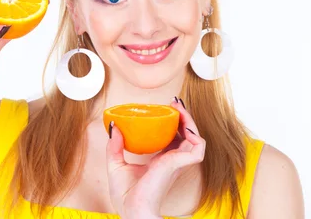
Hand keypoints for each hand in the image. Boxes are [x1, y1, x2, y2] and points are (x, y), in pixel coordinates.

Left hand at [106, 99, 205, 218]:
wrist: (131, 211)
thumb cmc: (126, 196)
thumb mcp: (116, 165)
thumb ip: (115, 147)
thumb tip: (113, 126)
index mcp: (163, 161)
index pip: (174, 138)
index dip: (174, 122)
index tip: (167, 108)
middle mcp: (173, 161)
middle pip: (187, 134)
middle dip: (184, 116)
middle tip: (174, 103)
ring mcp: (178, 163)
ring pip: (196, 138)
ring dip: (191, 121)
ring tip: (179, 108)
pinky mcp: (178, 164)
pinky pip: (197, 149)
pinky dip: (195, 136)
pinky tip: (184, 126)